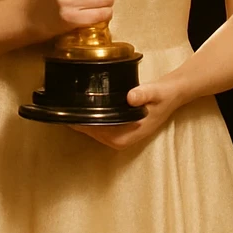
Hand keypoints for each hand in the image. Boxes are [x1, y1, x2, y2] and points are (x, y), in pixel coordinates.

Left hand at [71, 73, 186, 151]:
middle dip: (77, 123)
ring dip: (81, 122)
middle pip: (92, 133)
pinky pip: (98, 126)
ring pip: (93, 131)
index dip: (83, 124)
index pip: (98, 132)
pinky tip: (80, 108)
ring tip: (65, 107)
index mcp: (128, 136)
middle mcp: (122, 140)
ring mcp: (120, 136)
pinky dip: (89, 119)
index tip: (70, 114)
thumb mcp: (156, 92)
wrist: (172, 95)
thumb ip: (144, 94)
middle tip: (61, 107)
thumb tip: (130, 97)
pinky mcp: (118, 129)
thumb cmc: (163, 96)